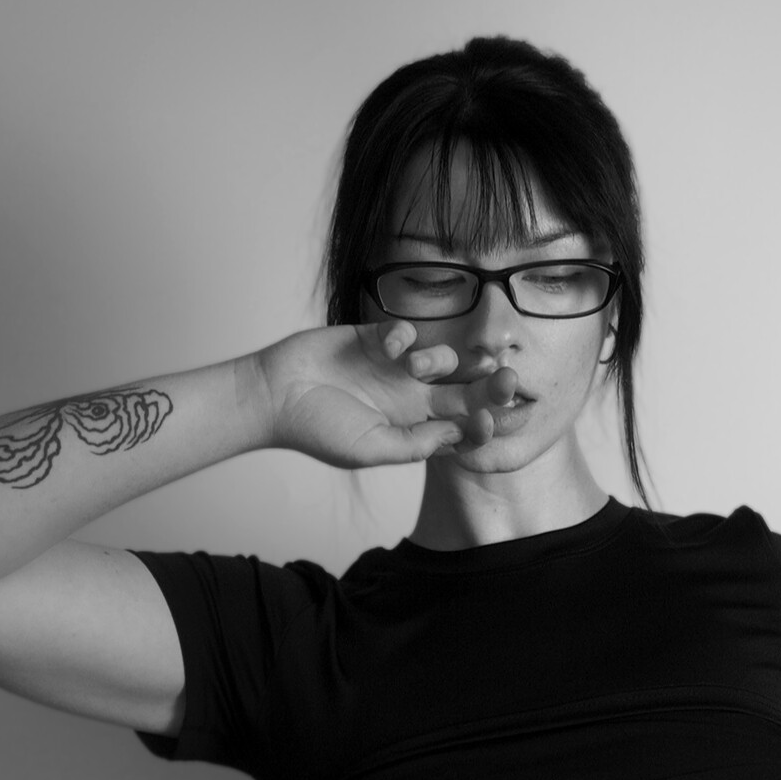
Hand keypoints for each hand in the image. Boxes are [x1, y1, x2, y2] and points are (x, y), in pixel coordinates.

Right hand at [252, 322, 516, 468]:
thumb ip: (415, 444)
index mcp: (414, 428)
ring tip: (413, 366)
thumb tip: (459, 435)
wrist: (274, 394)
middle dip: (487, 385)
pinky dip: (405, 335)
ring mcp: (396, 367)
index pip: (461, 427)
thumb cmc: (317, 429)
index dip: (482, 424)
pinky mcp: (377, 338)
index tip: (491, 421)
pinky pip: (407, 331)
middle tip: (506, 377)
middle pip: (463, 390)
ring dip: (437, 359)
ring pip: (441, 357)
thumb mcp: (370, 449)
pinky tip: (388, 346)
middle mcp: (411, 398)